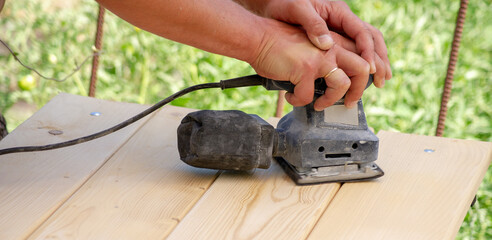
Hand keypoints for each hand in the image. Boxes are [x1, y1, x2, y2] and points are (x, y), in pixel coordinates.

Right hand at [249, 19, 369, 109]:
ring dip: (332, 100)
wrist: (257, 38)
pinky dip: (298, 101)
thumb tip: (326, 83)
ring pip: (343, 84)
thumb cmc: (276, 44)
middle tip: (348, 102)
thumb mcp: (307, 46)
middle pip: (362, 69)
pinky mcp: (306, 69)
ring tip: (319, 104)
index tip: (354, 89)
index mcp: (332, 41)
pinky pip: (308, 96)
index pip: (360, 57)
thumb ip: (321, 58)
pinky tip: (290, 96)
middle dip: (358, 91)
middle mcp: (331, 47)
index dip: (363, 76)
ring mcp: (320, 58)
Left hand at [262, 0, 391, 86]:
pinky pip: (353, 51)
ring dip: (375, 63)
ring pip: (366, 45)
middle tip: (382, 81)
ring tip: (380, 82)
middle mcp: (343, 20)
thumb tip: (328, 45)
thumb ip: (312, 25)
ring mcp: (340, 30)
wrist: (272, 5)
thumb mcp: (297, 9)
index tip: (370, 70)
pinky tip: (363, 78)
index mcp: (338, 12)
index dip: (368, 52)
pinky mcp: (333, 39)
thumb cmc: (283, 4)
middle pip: (371, 39)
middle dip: (379, 60)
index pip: (362, 33)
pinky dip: (361, 64)